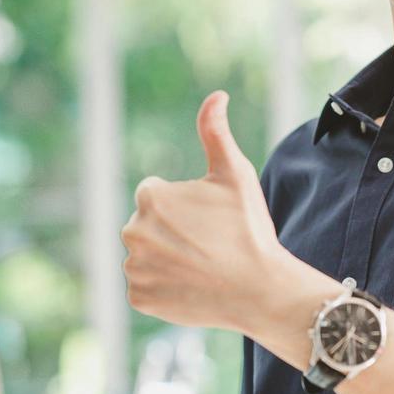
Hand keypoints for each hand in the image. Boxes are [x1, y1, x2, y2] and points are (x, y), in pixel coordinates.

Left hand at [121, 91, 294, 333]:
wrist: (260, 289)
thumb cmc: (248, 229)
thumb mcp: (235, 174)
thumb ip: (215, 132)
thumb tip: (217, 95)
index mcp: (150, 198)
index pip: (154, 195)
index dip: (183, 207)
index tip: (208, 221)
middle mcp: (133, 232)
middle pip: (147, 227)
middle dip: (170, 232)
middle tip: (206, 245)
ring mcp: (134, 268)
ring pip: (146, 257)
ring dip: (165, 260)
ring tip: (201, 267)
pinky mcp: (139, 299)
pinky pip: (146, 288)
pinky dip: (163, 289)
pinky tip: (191, 287)